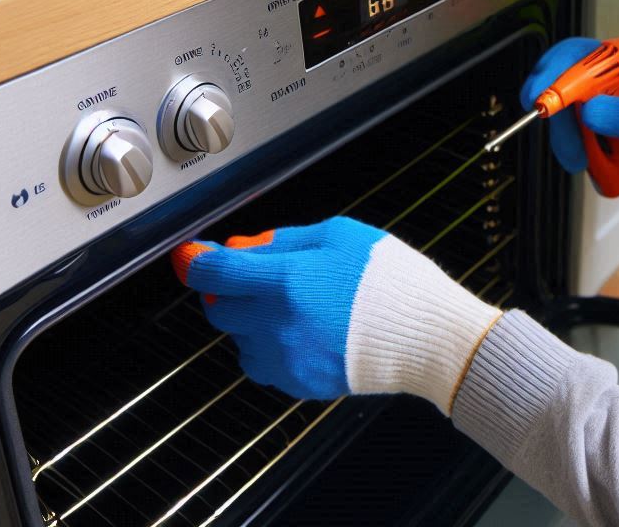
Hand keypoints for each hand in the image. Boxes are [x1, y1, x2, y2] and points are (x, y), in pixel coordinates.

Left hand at [170, 216, 501, 412]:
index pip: (212, 272)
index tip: (191, 257)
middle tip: (256, 278)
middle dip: (228, 290)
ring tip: (295, 308)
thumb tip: (241, 248)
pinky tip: (305, 332)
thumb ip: (282, 240)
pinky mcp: (298, 383)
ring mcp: (286, 358)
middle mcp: (276, 323)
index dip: (193, 261)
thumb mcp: (338, 235)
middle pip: (217, 308)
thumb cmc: (391, 279)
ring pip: (239, 340)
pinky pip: (264, 365)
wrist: (427, 334)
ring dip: (251, 322)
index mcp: (285, 281)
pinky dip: (272, 348)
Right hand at [521, 36, 618, 191]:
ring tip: (584, 159)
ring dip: (564, 137)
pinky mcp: (583, 125)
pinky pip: (562, 132)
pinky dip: (569, 147)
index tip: (541, 95)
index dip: (554, 69)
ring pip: (557, 111)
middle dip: (554, 111)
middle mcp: (604, 76)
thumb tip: (590, 109)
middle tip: (561, 136)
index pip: (580, 53)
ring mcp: (591, 101)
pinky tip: (589, 159)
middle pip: (558, 80)